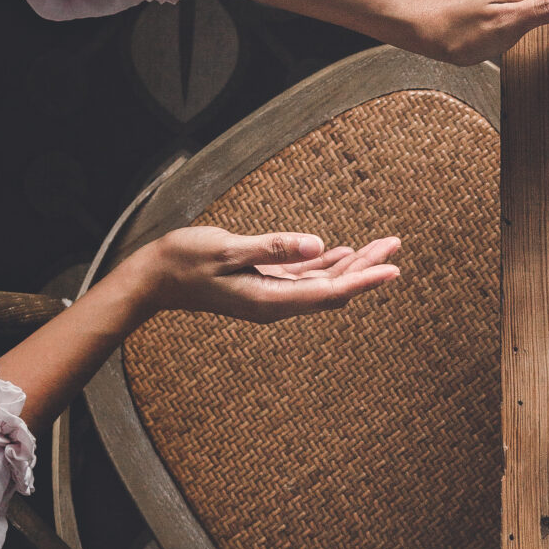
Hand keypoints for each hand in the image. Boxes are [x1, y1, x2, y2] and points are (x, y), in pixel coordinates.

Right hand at [132, 228, 401, 323]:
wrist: (154, 277)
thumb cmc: (186, 260)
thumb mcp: (229, 249)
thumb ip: (274, 248)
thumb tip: (318, 246)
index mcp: (271, 300)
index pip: (330, 292)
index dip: (365, 279)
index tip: (393, 269)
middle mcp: (276, 304)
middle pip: (334, 289)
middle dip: (366, 267)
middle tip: (394, 244)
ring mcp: (271, 296)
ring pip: (322, 283)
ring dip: (351, 264)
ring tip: (380, 245)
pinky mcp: (263, 285)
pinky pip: (303, 278)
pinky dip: (325, 265)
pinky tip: (341, 252)